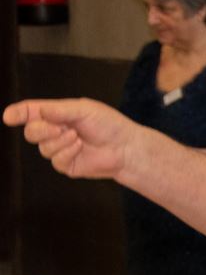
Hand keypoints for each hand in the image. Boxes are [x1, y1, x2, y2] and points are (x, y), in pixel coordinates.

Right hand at [3, 97, 136, 181]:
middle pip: (31, 132)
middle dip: (41, 130)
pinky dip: (67, 152)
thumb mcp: (84, 110)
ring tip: (78, 137)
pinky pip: (56, 160)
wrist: (126, 147)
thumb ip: (60, 110)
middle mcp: (55, 132)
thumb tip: (39, 112)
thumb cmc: (108, 125)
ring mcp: (60, 149)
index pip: (31, 113)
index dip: (18, 113)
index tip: (9, 116)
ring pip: (43, 148)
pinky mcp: (67, 164)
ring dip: (60, 141)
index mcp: (57, 115)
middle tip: (59, 128)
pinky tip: (80, 147)